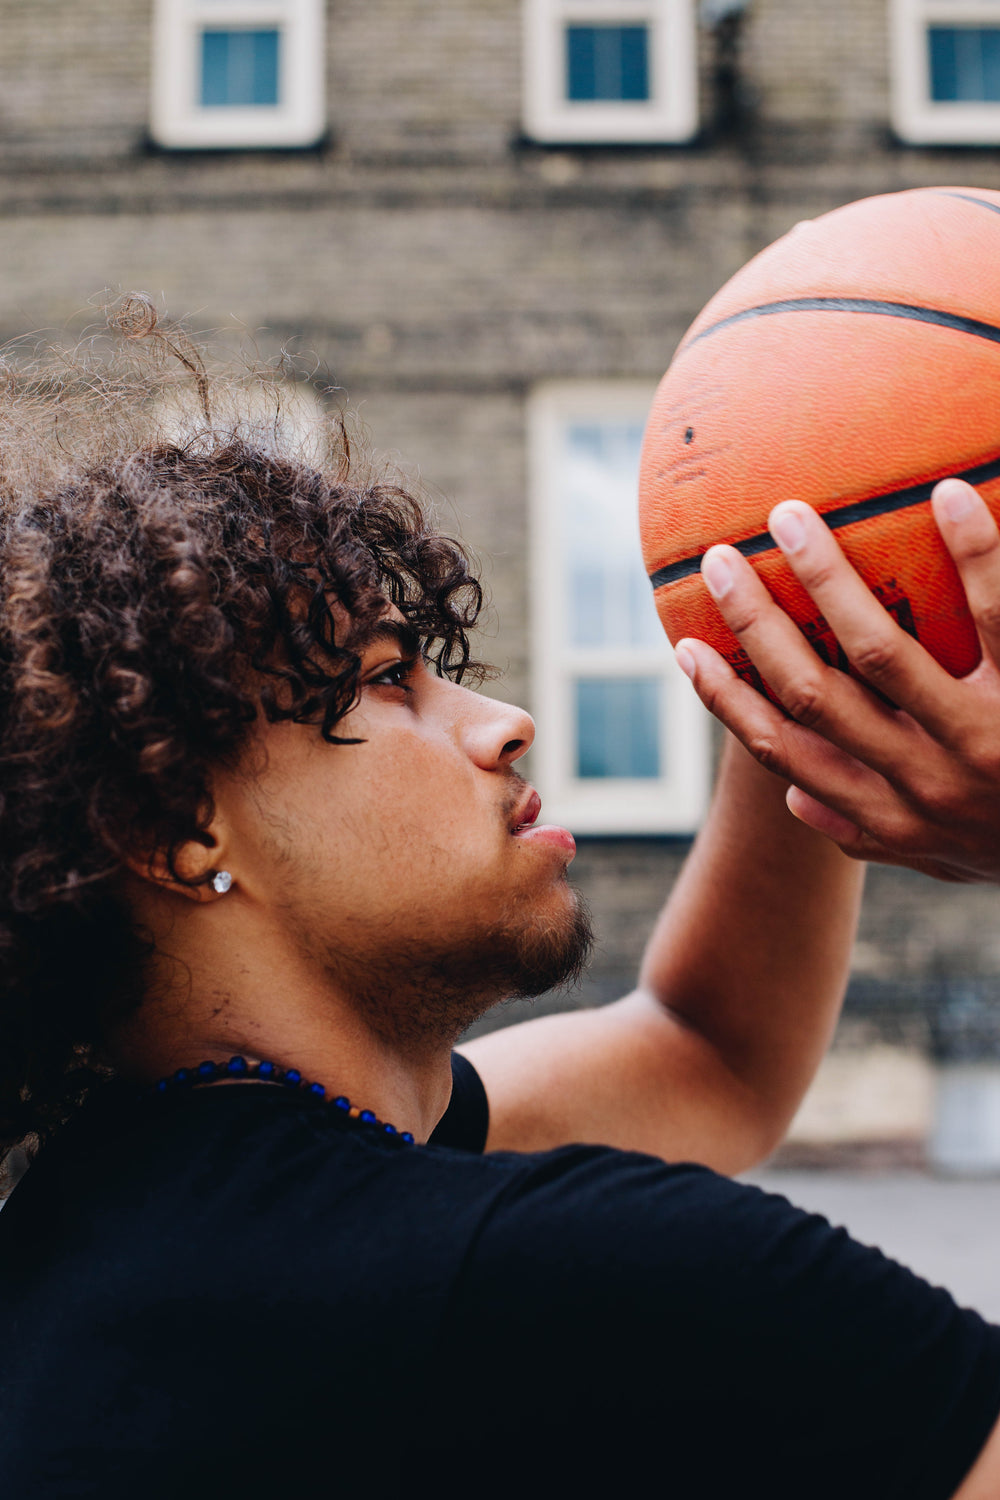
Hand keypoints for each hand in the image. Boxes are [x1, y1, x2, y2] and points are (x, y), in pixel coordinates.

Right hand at [674, 478, 999, 882]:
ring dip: (826, 578)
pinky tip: (944, 495)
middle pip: (810, 694)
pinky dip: (972, 551)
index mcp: (889, 816)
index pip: (782, 753)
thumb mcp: (944, 861)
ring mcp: (979, 742)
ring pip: (879, 651)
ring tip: (792, 516)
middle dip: (755, 623)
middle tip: (720, 559)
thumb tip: (792, 797)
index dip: (726, 700)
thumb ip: (867, 834)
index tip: (685, 648)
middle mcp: (921, 784)